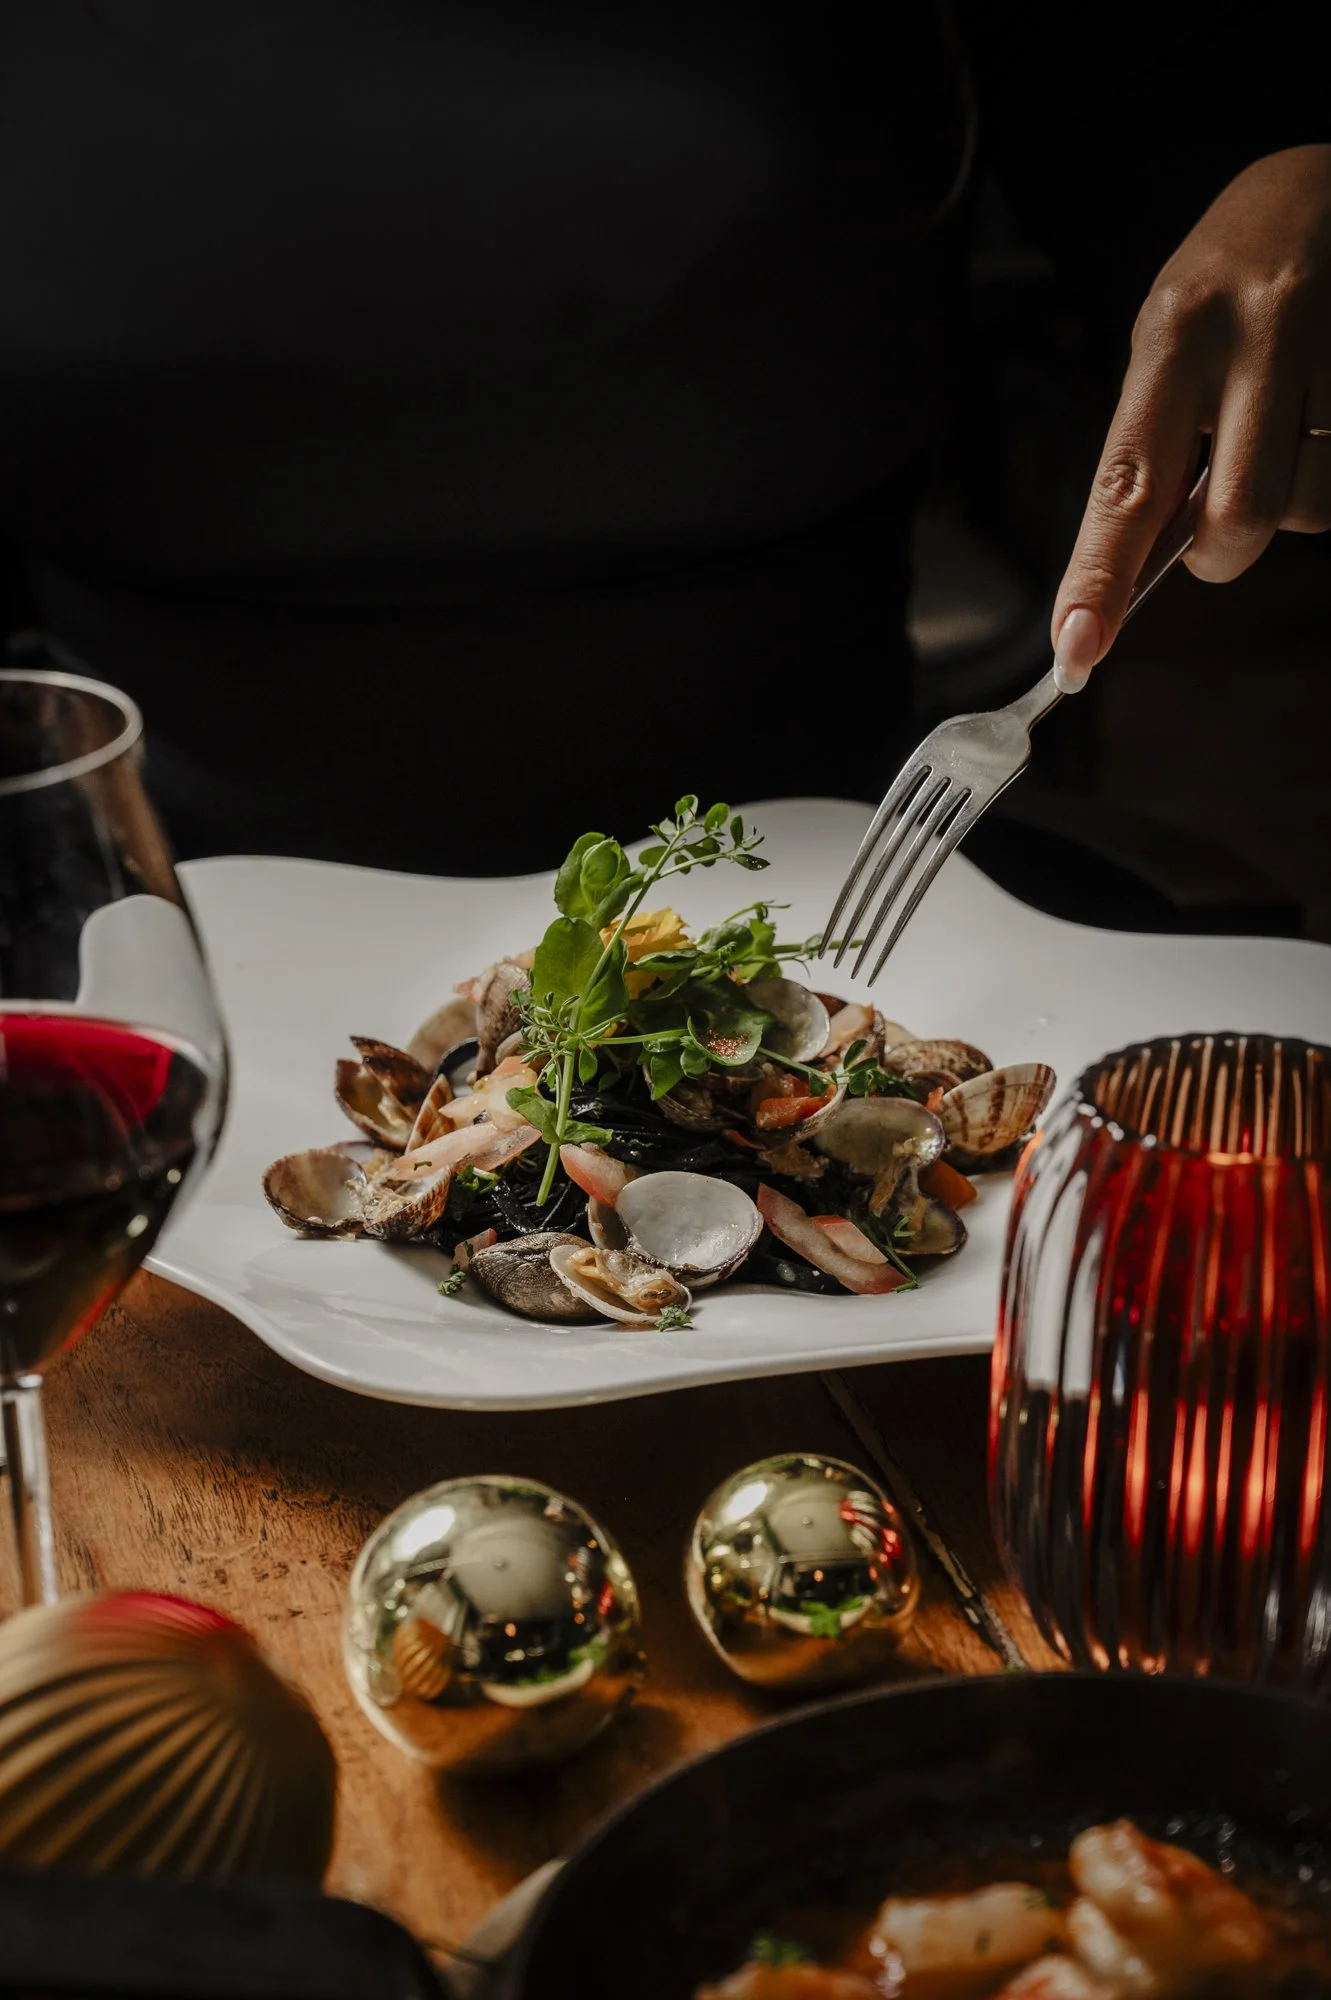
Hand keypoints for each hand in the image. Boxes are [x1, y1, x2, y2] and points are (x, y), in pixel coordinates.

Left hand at [1052, 144, 1330, 690]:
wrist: (1325, 179)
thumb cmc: (1230, 283)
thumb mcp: (1172, 340)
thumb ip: (1156, 449)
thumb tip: (1134, 574)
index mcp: (1175, 331)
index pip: (1129, 481)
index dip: (1099, 576)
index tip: (1075, 649)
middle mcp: (1258, 330)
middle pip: (1242, 515)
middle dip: (1223, 553)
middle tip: (1214, 529)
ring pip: (1312, 505)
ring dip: (1293, 502)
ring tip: (1285, 428)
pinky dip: (1330, 471)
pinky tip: (1321, 416)